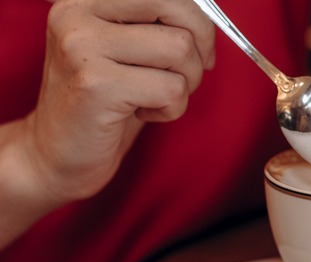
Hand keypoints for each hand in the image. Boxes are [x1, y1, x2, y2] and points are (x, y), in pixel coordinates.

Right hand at [19, 0, 214, 203]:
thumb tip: (207, 19)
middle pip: (175, 8)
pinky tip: (142, 113)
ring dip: (185, 83)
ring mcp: (82, 47)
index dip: (196, 20)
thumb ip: (158, 27)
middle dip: (199, 47)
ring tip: (156, 97)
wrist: (57, 153)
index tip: (201, 49)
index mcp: (86, 0)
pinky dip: (172, 109)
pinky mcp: (96, 84)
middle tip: (189, 76)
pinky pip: (171, 89)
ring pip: (180, 49)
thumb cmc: (105, 104)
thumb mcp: (129, 53)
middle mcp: (78, 14)